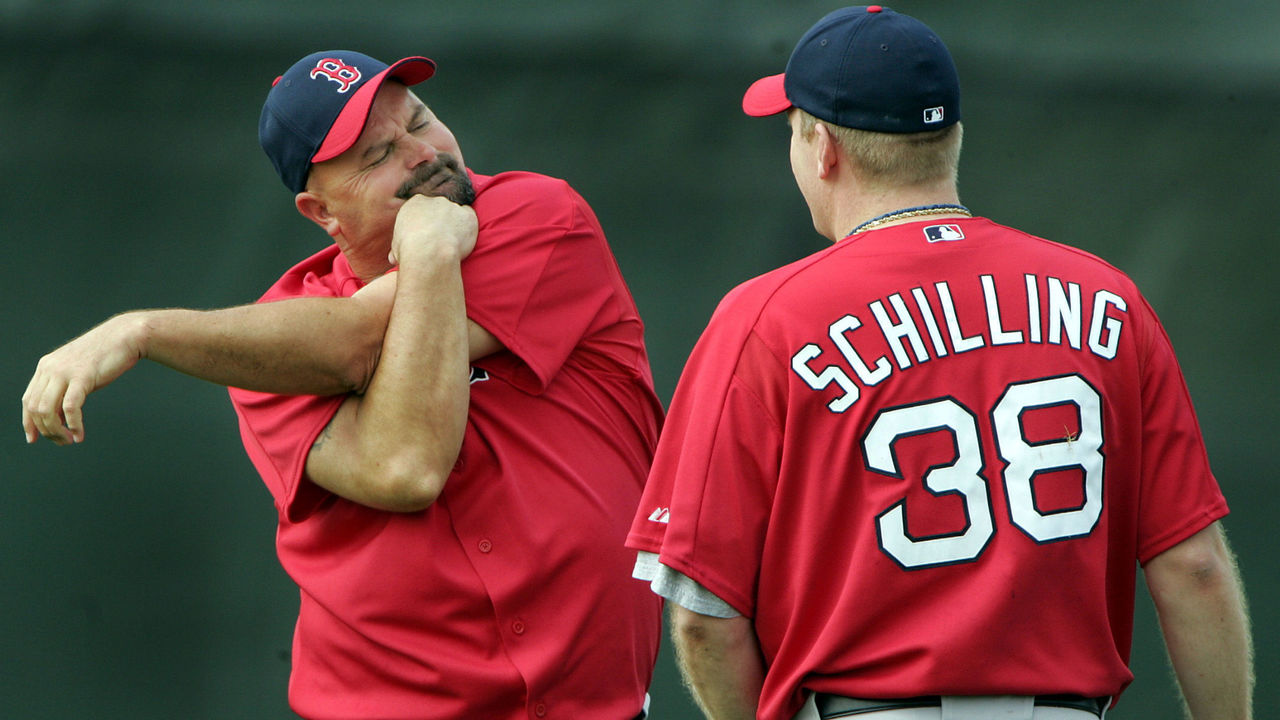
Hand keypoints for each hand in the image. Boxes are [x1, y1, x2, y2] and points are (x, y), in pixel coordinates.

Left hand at [22, 313, 147, 444]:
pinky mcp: (82, 376)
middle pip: (35, 408)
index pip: (28, 400)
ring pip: (48, 410)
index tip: (34, 438)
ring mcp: (64, 372)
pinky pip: (70, 407)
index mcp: (46, 366)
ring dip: (57, 431)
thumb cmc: (106, 354)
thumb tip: (60, 414)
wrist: (125, 336)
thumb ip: (65, 387)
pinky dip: (73, 425)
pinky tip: (79, 434)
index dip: (28, 422)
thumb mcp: (78, 371)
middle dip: (46, 430)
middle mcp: (50, 369)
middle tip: (62, 441)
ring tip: (70, 440)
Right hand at [390, 195, 478, 266]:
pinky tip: (463, 240)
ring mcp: (453, 206)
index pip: (423, 207)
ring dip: (456, 226)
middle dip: (441, 222)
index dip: (427, 221)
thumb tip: (393, 258)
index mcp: (415, 203)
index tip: (428, 234)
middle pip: (441, 209)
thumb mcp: (397, 248)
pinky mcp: (467, 215)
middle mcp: (434, 200)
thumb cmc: (410, 251)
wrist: (429, 253)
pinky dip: (468, 228)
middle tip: (441, 240)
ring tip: (452, 243)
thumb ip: (398, 248)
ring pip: (457, 214)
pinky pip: (470, 219)